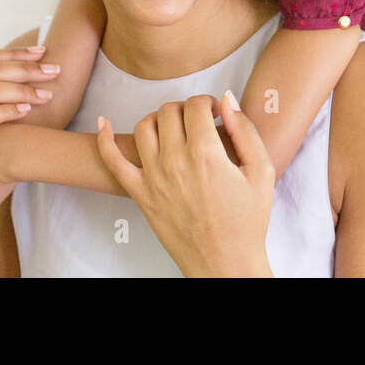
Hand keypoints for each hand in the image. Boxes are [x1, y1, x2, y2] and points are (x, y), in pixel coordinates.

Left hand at [95, 92, 274, 276]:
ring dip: (159, 118)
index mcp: (206, 154)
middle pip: (169, 111)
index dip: (208, 102)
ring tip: (173, 127)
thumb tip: (228, 100)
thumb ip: (245, 130)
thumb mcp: (261, 171)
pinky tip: (103, 123)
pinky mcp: (140, 195)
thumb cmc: (247, 222)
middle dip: (186, 108)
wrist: (225, 264)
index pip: (196, 106)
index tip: (215, 111)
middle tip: (198, 121)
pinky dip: (104, 138)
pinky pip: (112, 161)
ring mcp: (153, 178)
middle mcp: (175, 162)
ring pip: (145, 127)